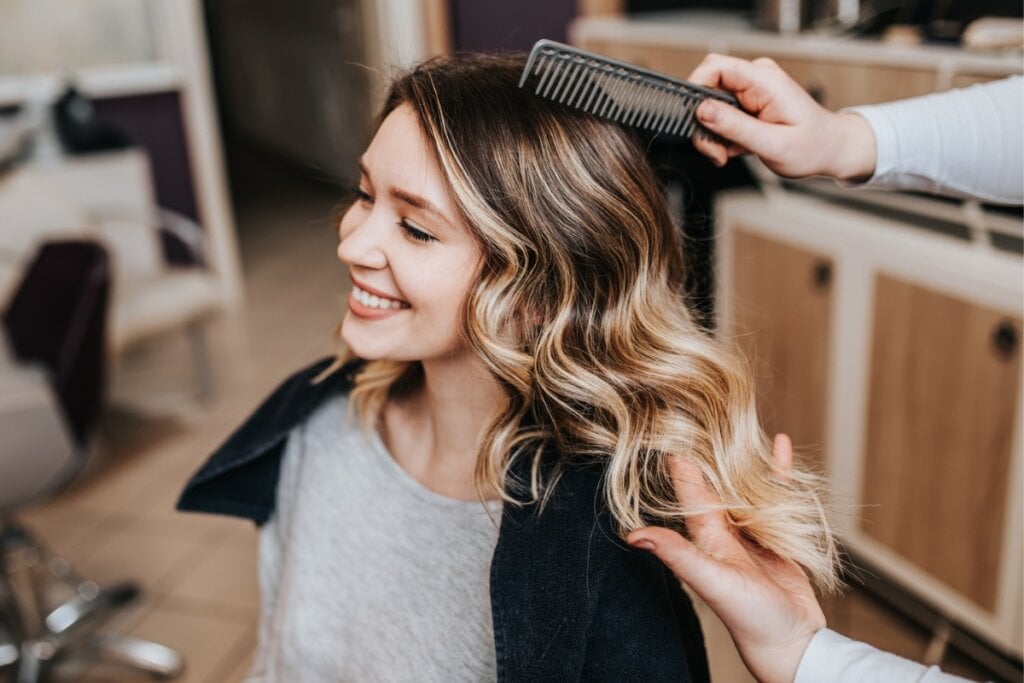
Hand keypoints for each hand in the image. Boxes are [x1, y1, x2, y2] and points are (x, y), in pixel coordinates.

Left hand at [627, 434, 824, 682]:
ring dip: (741, 458)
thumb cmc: (749, 617)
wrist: (790, 641)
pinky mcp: (778, 535)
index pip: (690, 489)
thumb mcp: (710, 581)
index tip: (668, 428)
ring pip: (745, 485)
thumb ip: (678, 555)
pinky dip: (778, 471)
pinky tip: (779, 446)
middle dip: (707, 451)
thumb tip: (633, 536)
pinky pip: (777, 494)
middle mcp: (724, 531)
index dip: (680, 461)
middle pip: (715, 482)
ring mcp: (751, 532)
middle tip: (701, 413)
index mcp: (706, 536)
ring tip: (737, 424)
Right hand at [687, 54, 876, 181]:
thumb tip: (702, 110)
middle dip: (703, 123)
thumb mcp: (772, 144)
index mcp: (765, 82)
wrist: (831, 149)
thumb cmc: (812, 147)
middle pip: (708, 89)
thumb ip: (735, 127)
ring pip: (710, 105)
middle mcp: (756, 79)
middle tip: (715, 151)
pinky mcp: (748, 102)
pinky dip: (721, 136)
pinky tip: (735, 149)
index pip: (716, 66)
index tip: (692, 118)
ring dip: (712, 134)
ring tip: (726, 154)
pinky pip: (720, 114)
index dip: (696, 88)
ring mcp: (752, 90)